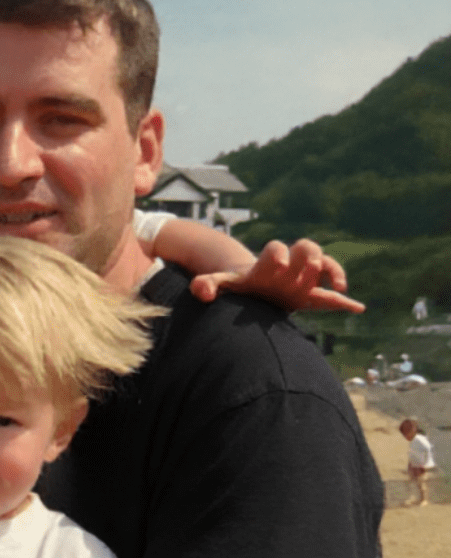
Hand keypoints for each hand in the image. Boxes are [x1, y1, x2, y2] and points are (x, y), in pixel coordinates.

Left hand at [190, 239, 364, 312]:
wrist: (254, 283)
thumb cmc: (239, 283)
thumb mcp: (223, 283)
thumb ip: (208, 284)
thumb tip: (199, 291)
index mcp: (268, 264)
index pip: (274, 251)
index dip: (277, 254)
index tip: (279, 263)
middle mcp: (290, 267)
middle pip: (306, 248)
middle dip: (309, 253)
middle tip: (312, 264)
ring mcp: (303, 277)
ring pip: (324, 263)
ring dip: (333, 270)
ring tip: (338, 287)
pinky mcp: (311, 292)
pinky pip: (330, 295)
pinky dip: (343, 302)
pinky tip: (357, 309)